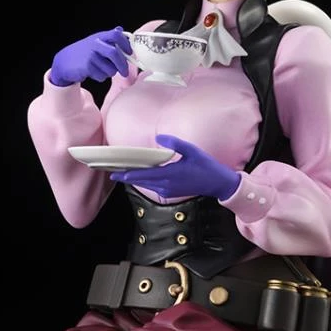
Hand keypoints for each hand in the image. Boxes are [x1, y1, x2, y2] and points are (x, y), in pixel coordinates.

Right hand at [50, 26, 131, 85]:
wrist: (64, 61)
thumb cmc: (83, 52)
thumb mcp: (95, 41)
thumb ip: (108, 38)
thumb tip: (121, 30)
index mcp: (99, 37)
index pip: (116, 35)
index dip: (126, 44)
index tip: (129, 52)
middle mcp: (95, 44)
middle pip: (115, 53)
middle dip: (123, 65)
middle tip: (125, 72)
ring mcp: (91, 56)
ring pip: (110, 69)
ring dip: (110, 73)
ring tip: (103, 70)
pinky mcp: (87, 67)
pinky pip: (102, 76)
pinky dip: (101, 77)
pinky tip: (95, 73)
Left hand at [110, 134, 241, 200]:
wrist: (218, 184)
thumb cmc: (206, 166)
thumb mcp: (192, 150)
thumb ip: (175, 143)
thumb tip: (158, 138)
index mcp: (171, 174)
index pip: (144, 175)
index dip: (129, 174)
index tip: (116, 172)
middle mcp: (167, 185)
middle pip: (141, 181)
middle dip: (126, 177)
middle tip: (112, 173)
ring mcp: (169, 191)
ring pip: (146, 185)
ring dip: (134, 179)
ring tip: (122, 173)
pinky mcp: (171, 192)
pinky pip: (153, 187)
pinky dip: (144, 181)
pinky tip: (140, 176)